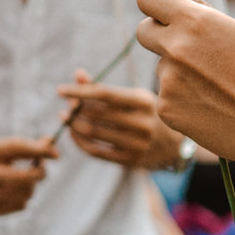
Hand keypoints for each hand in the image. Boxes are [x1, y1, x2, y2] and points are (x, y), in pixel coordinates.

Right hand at [0, 137, 56, 215]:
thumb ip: (23, 146)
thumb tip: (51, 144)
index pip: (17, 148)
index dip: (40, 151)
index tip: (55, 154)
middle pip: (24, 177)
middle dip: (39, 173)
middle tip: (40, 169)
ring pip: (25, 194)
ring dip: (31, 187)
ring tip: (23, 180)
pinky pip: (19, 206)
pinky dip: (22, 198)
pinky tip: (13, 192)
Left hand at [58, 69, 180, 167]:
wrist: (175, 147)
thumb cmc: (148, 114)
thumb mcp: (133, 97)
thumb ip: (104, 87)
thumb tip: (77, 75)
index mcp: (143, 101)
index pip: (105, 94)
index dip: (79, 91)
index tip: (59, 90)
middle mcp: (142, 122)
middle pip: (96, 114)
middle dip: (75, 109)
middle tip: (67, 107)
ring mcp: (137, 143)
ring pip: (93, 133)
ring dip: (74, 125)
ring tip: (66, 118)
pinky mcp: (131, 160)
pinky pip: (96, 152)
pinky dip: (80, 142)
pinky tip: (74, 133)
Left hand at [135, 0, 234, 170]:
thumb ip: (200, 9)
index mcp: (195, 22)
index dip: (156, 3)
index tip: (166, 11)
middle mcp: (175, 48)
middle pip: (144, 31)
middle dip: (159, 34)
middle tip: (188, 48)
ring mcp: (167, 80)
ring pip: (161, 65)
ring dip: (179, 71)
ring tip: (216, 87)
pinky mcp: (165, 108)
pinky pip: (166, 94)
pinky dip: (182, 98)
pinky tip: (210, 106)